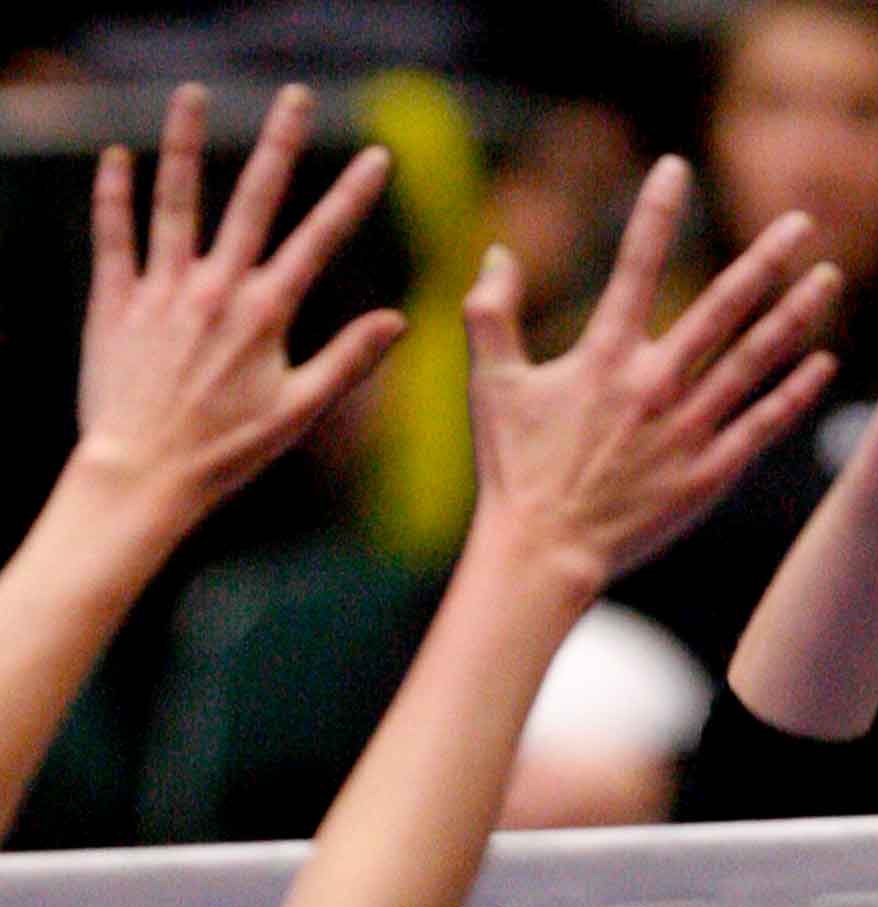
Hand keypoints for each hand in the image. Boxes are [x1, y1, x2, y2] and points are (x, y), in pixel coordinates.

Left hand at [76, 83, 403, 515]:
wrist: (143, 474)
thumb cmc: (227, 452)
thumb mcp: (300, 411)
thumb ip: (349, 359)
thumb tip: (398, 319)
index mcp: (266, 315)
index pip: (319, 240)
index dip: (352, 196)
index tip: (378, 157)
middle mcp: (215, 290)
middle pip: (252, 200)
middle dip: (281, 145)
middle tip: (297, 97)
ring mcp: (162, 291)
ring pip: (176, 201)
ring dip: (185, 144)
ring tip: (193, 96)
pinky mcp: (116, 303)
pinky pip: (114, 235)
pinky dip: (114, 193)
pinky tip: (117, 155)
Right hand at [463, 156, 839, 593]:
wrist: (545, 552)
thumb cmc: (515, 471)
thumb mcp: (490, 385)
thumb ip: (490, 313)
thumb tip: (497, 254)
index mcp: (604, 356)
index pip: (633, 265)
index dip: (654, 212)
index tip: (677, 166)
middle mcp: (655, 384)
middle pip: (723, 306)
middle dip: (765, 258)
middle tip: (804, 221)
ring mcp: (689, 428)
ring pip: (756, 359)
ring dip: (796, 315)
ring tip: (829, 277)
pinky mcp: (711, 472)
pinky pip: (764, 423)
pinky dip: (797, 392)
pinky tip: (825, 363)